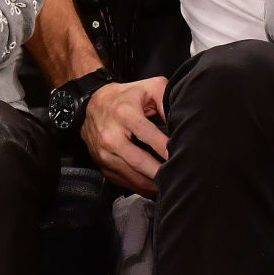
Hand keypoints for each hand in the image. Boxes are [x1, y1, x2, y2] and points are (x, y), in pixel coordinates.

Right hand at [83, 76, 169, 195]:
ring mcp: (104, 152)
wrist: (93, 104)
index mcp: (123, 113)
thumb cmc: (126, 97)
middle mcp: (110, 135)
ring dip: (152, 183)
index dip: (163, 147)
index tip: (178, 156)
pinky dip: (141, 187)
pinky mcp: (102, 164)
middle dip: (159, 171)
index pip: (146, 134)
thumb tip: (180, 121)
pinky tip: (154, 186)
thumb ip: (166, 100)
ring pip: (132, 175)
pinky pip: (124, 181)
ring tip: (169, 183)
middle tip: (177, 176)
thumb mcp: (149, 88)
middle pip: (138, 160)